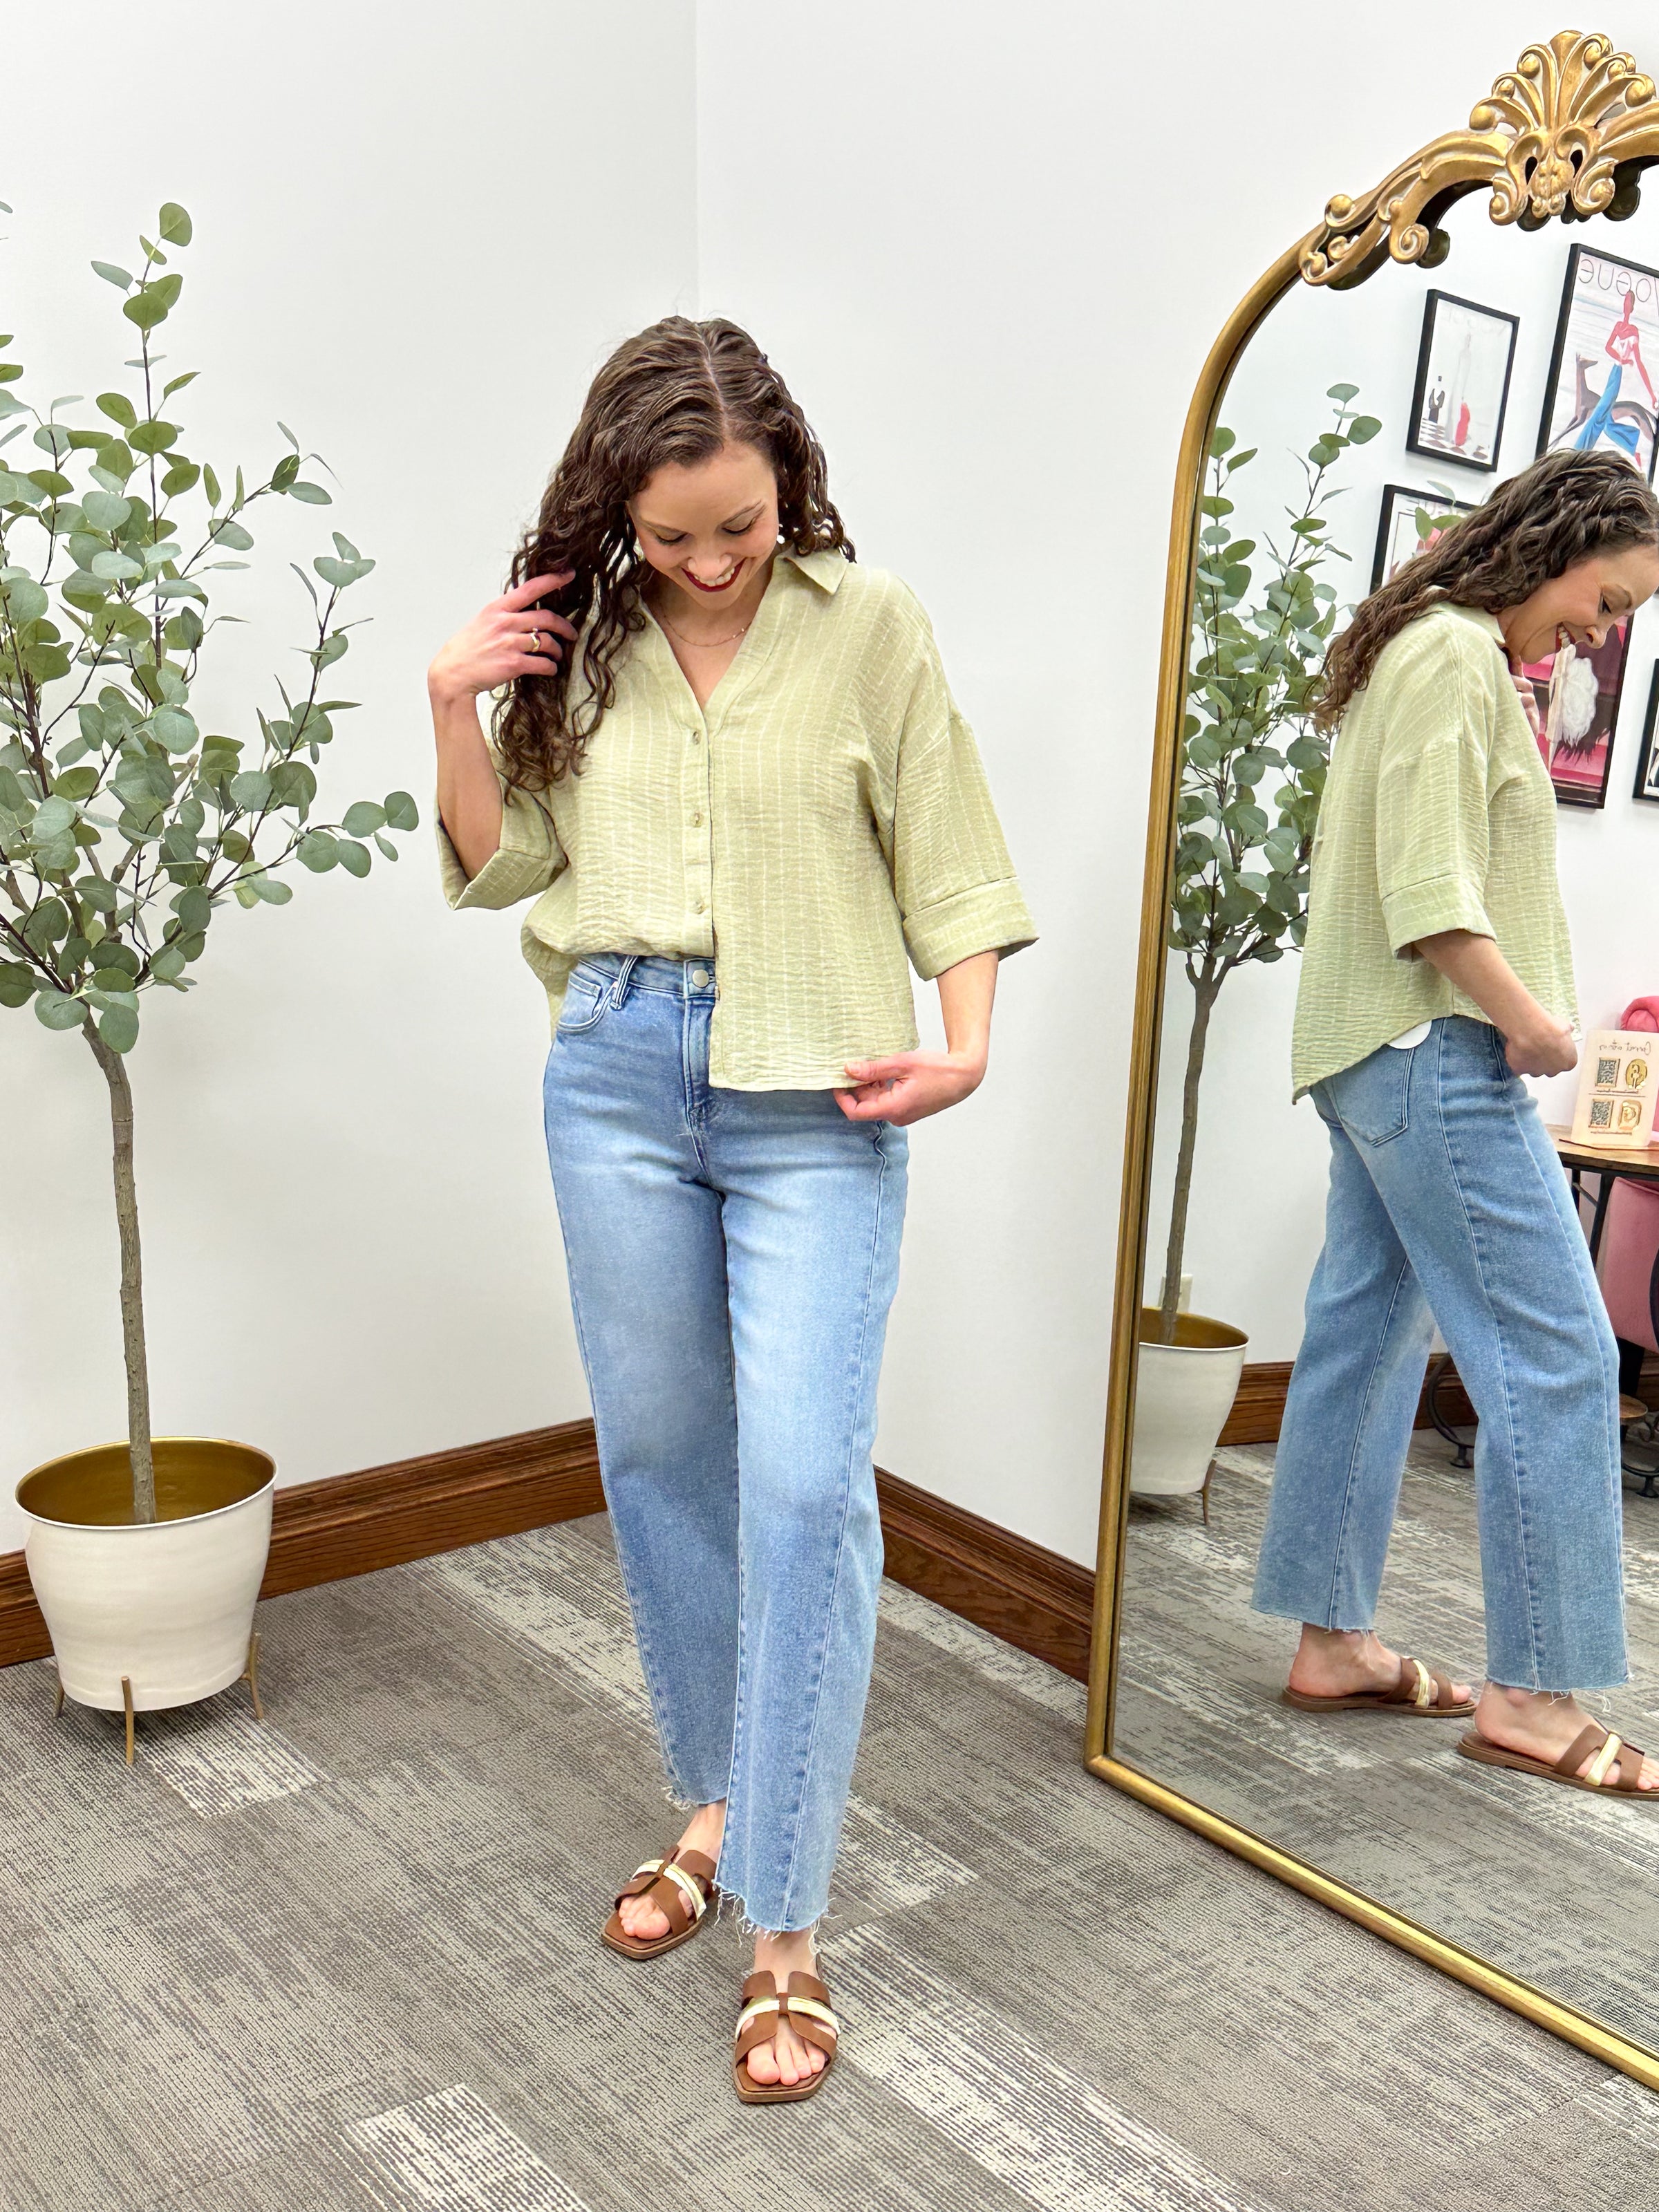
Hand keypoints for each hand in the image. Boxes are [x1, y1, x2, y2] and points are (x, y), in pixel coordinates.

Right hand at [428, 571, 575, 705]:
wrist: (453, 674)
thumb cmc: (467, 649)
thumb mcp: (482, 622)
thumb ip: (504, 615)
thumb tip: (525, 614)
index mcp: (497, 608)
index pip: (530, 588)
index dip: (553, 580)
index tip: (569, 574)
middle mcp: (505, 623)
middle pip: (547, 618)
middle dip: (565, 627)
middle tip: (572, 633)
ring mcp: (510, 643)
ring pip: (548, 642)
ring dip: (558, 651)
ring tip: (558, 656)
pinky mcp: (513, 664)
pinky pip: (543, 664)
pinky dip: (551, 668)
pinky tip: (550, 669)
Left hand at [835, 1049, 985, 1125]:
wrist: (964, 1077)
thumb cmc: (939, 1069)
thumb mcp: (902, 1064)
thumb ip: (873, 1069)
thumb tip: (848, 1070)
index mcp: (893, 1108)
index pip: (855, 1112)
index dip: (842, 1098)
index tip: (838, 1081)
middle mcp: (897, 1116)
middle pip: (865, 1105)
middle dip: (857, 1087)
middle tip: (856, 1064)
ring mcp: (903, 1114)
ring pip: (876, 1102)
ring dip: (869, 1086)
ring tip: (873, 1065)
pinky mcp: (908, 1109)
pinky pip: (887, 1100)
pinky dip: (881, 1087)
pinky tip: (885, 1071)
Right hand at [1504, 1017, 1577, 1077]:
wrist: (1531, 1030)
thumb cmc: (1550, 1028)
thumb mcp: (1564, 1026)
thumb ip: (1566, 1031)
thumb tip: (1567, 1028)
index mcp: (1568, 1062)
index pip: (1566, 1061)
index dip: (1559, 1052)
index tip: (1554, 1044)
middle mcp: (1554, 1071)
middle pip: (1550, 1068)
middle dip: (1545, 1059)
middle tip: (1540, 1045)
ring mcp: (1536, 1072)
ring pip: (1533, 1068)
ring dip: (1531, 1059)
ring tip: (1527, 1044)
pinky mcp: (1520, 1070)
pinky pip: (1518, 1065)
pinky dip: (1517, 1058)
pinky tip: (1517, 1047)